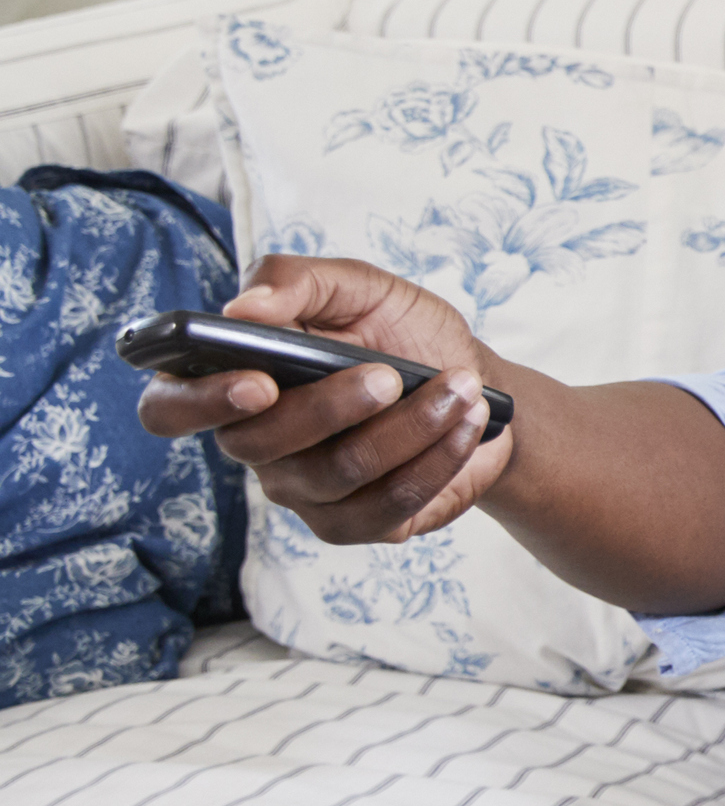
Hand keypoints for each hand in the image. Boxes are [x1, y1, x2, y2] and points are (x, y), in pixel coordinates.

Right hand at [139, 256, 513, 542]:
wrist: (474, 383)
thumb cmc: (401, 333)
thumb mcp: (358, 287)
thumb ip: (295, 282)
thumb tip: (242, 306)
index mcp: (235, 383)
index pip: (169, 409)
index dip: (200, 402)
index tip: (260, 381)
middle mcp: (257, 444)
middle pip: (262, 443)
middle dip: (335, 405)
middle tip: (392, 375)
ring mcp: (304, 491)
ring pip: (340, 472)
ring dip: (411, 426)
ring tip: (461, 388)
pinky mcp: (357, 523)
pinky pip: (389, 504)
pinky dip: (440, 457)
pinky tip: (468, 423)